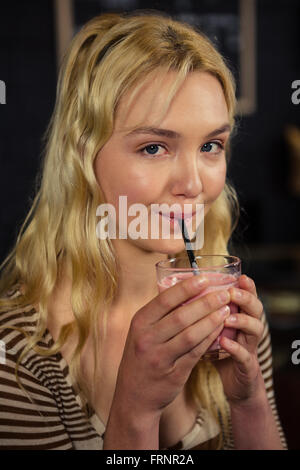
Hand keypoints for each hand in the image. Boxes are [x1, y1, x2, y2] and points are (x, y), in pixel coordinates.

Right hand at [112, 274, 231, 421]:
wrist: (133, 397)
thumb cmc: (140, 356)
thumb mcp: (141, 332)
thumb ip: (159, 315)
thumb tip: (186, 290)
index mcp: (139, 322)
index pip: (165, 300)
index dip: (186, 288)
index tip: (205, 278)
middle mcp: (146, 338)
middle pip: (181, 316)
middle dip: (205, 303)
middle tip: (224, 293)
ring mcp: (159, 357)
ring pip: (191, 334)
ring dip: (212, 320)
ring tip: (226, 309)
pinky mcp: (174, 373)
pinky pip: (196, 352)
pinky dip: (210, 338)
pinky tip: (220, 328)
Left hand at [214, 274, 264, 405]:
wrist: (235, 385)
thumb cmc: (220, 352)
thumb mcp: (214, 329)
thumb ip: (206, 313)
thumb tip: (181, 292)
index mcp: (241, 317)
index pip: (248, 297)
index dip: (247, 287)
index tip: (240, 276)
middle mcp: (249, 330)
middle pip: (255, 309)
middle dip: (245, 298)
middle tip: (232, 292)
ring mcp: (251, 348)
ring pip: (255, 330)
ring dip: (241, 321)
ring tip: (227, 316)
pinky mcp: (248, 368)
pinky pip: (245, 357)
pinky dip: (235, 348)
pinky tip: (224, 341)